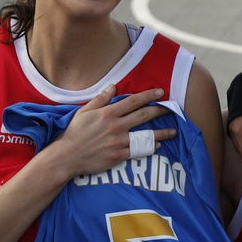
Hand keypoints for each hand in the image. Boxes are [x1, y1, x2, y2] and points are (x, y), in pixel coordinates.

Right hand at [52, 85, 175, 176]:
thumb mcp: (84, 112)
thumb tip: (113, 86)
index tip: (160, 92)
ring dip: (162, 133)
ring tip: (173, 131)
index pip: (133, 101)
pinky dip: (150, 147)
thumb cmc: (75, 133)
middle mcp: (116, 126)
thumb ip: (101, 99)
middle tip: (171, 109)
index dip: (148, 95)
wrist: (67, 156)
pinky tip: (157, 145)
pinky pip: (139, 151)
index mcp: (108, 113)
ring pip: (146, 135)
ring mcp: (119, 142)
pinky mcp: (119, 156)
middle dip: (160, 111)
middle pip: (144, 116)